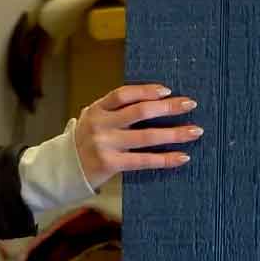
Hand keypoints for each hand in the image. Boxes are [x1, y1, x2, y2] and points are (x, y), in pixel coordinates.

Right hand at [74, 83, 201, 188]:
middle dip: (168, 107)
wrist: (64, 170)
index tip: (167, 91)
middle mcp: (100, 124)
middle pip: (139, 112)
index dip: (146, 91)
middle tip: (190, 104)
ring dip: (174, 133)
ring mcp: (105, 145)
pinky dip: (165, 159)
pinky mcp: (110, 164)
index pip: (123, 94)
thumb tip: (155, 100)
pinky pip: (144, 161)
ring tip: (195, 131)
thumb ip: (115, 111)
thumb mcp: (94, 120)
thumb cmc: (88, 141)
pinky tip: (182, 157)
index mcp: (97, 109)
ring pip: (146, 137)